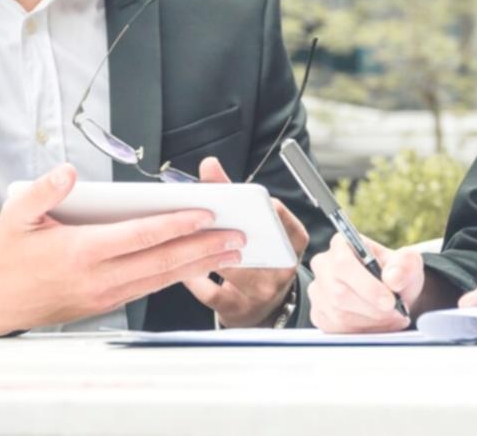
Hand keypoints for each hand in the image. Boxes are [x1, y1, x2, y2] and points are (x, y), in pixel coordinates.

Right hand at [0, 163, 245, 335]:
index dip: (176, 225)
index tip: (205, 215)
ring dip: (200, 264)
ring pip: (162, 278)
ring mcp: (105, 294)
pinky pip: (150, 287)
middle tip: (238, 236)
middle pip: (162, 262)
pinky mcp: (106, 304)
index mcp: (81, 252)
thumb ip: (42, 191)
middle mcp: (99, 277)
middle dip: (204, 248)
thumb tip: (67, 172)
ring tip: (232, 252)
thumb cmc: (9, 256)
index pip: (140, 237)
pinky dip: (178, 276)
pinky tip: (198, 265)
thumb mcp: (14, 215)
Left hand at [180, 157, 309, 326]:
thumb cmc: (261, 258)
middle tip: (203, 216)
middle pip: (253, 243)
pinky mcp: (238, 310)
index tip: (239, 195)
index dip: (259, 206)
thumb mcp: (261, 229)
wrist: (267, 309)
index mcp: (293, 242)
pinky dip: (194, 278)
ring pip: (230, 267)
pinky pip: (210, 291)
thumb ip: (236, 195)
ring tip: (186, 239)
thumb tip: (208, 165)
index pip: (280, 217)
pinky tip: (183, 268)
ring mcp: (262, 292)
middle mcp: (282, 268)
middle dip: (225, 227)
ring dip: (204, 251)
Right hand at [308, 230, 426, 332]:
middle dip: (372, 308)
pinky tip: (378, 324)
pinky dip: (361, 331)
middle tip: (396, 313)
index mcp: (342, 245)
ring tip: (392, 318)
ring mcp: (318, 291)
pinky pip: (336, 329)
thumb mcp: (408, 263)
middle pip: (340, 293)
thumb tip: (393, 278)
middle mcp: (323, 266)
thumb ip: (404, 266)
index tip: (390, 301)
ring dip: (370, 321)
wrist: (392, 293)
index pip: (344, 265)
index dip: (367, 286)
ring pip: (339, 314)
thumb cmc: (396, 273)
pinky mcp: (319, 314)